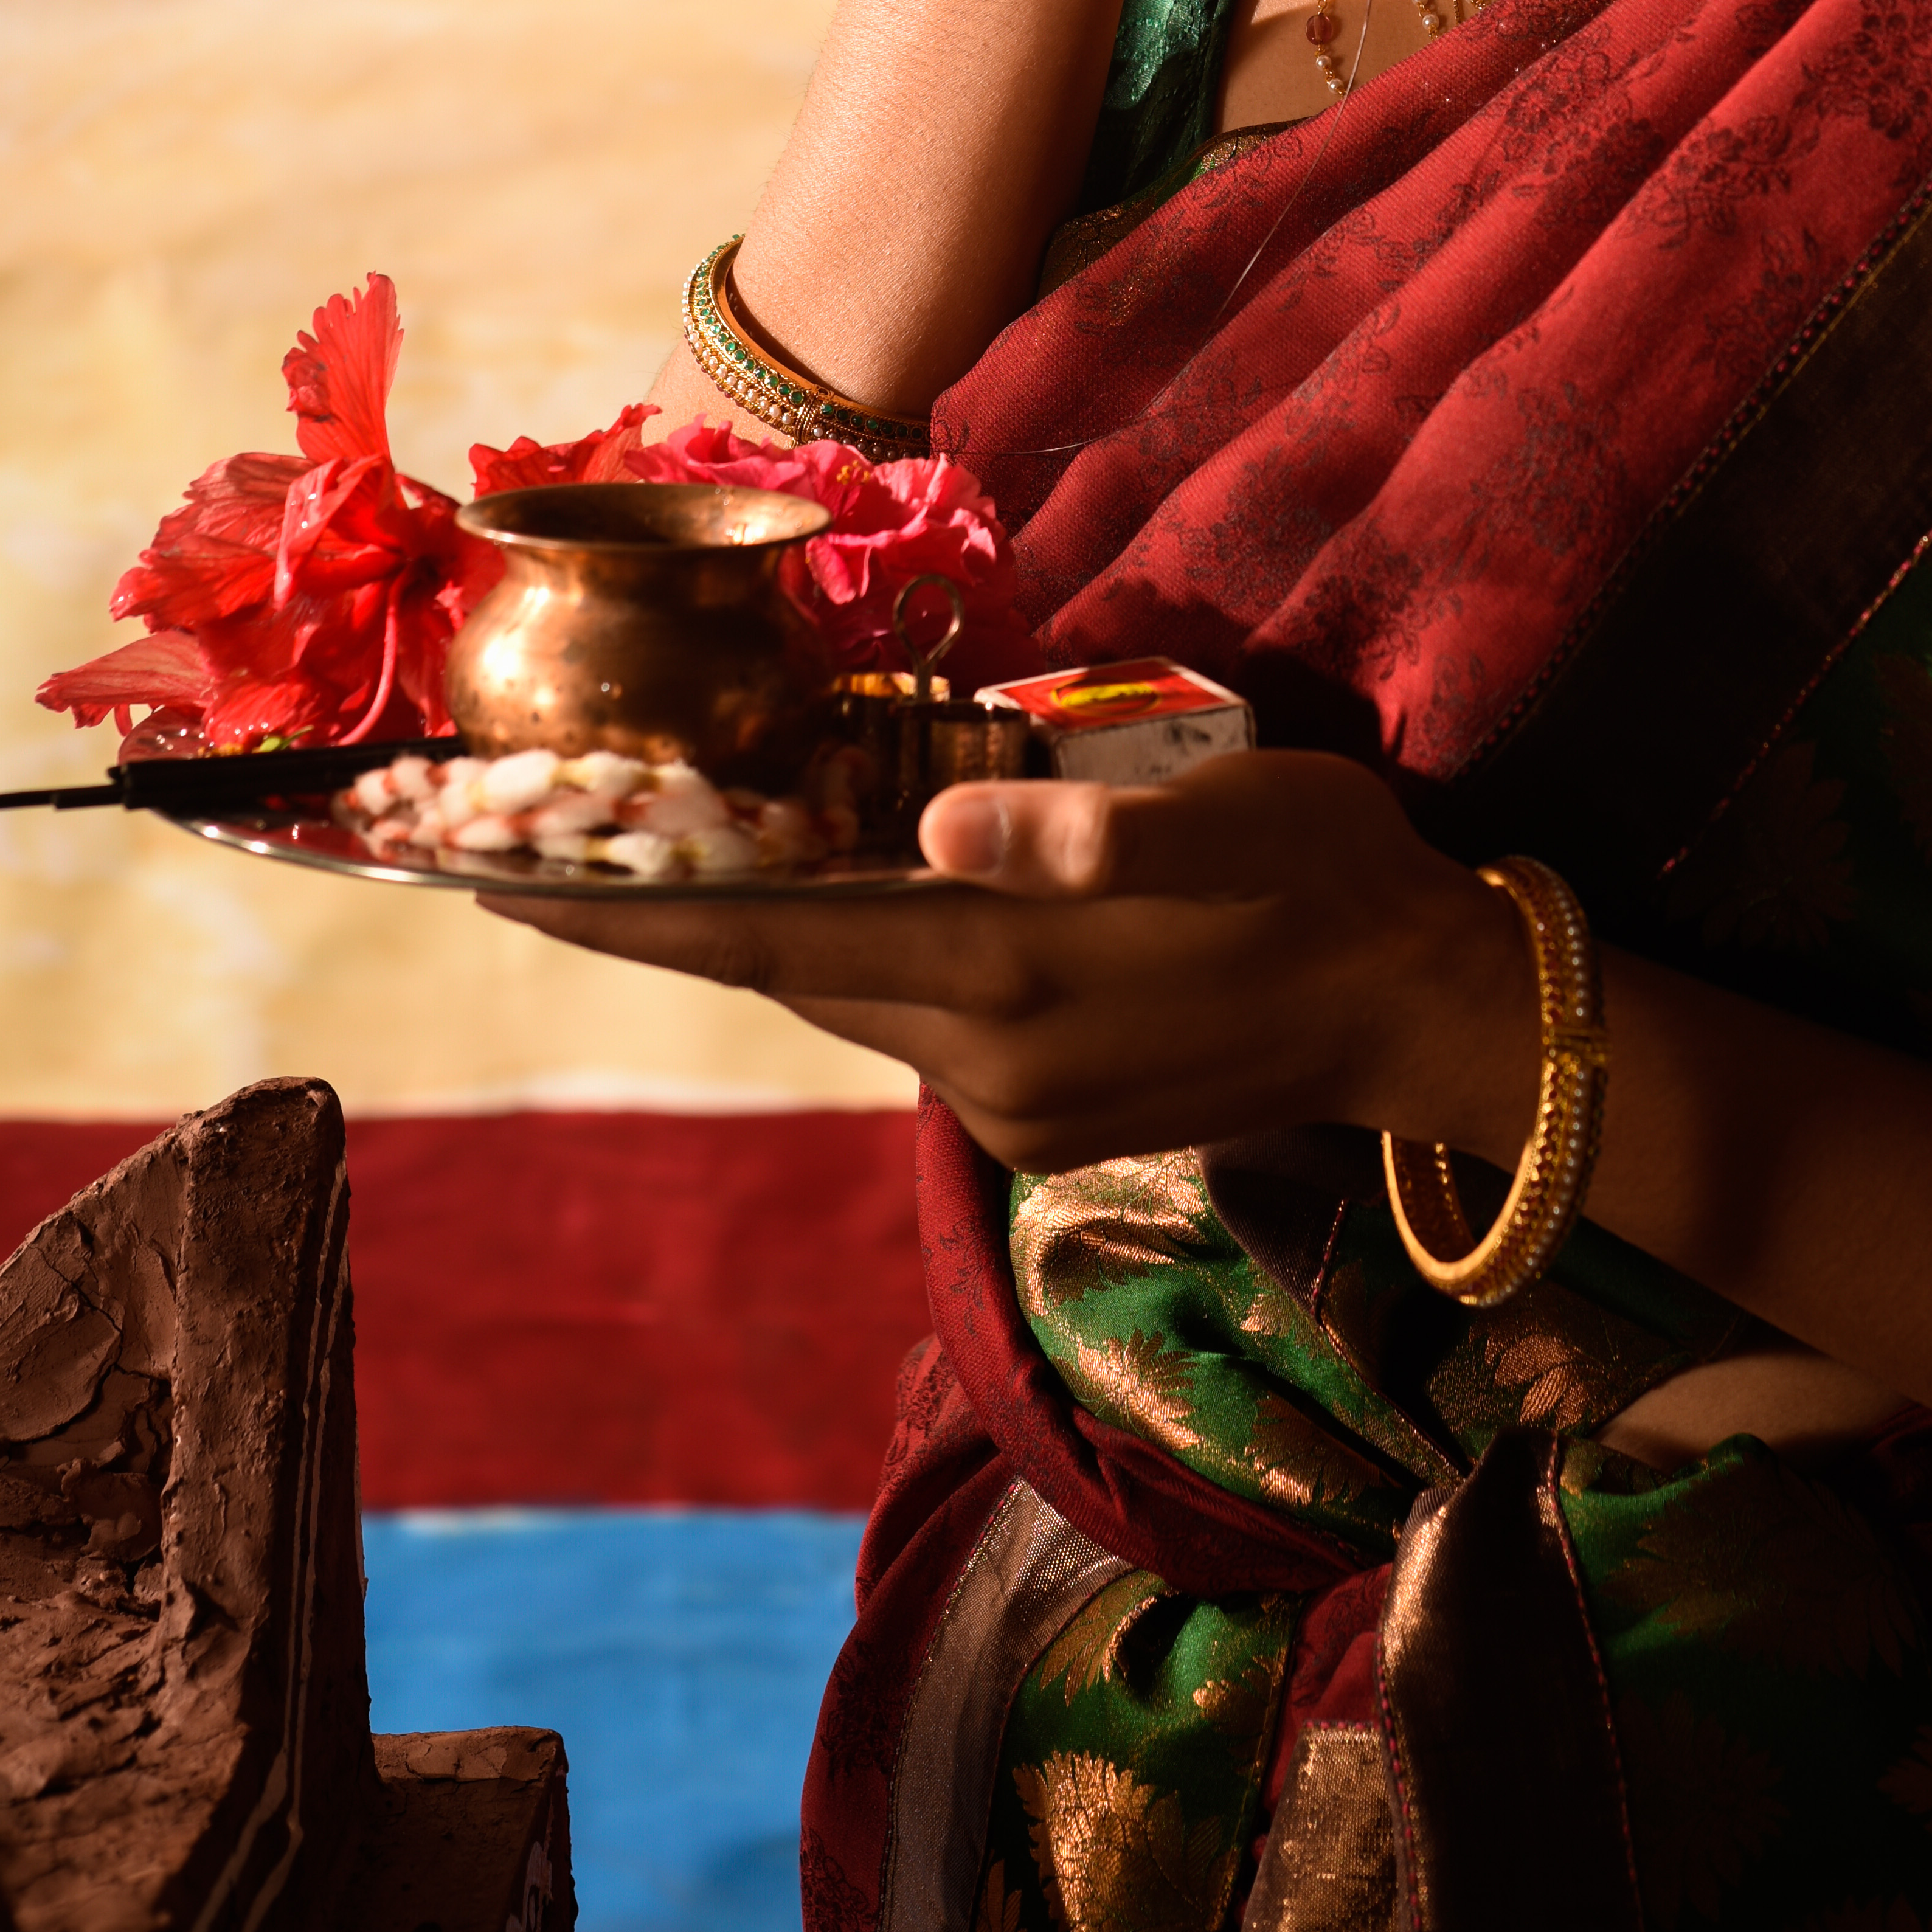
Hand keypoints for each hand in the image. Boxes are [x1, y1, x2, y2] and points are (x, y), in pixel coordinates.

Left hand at [477, 750, 1536, 1173]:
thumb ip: (1080, 832)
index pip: (777, 941)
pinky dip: (861, 964)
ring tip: (674, 863)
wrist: (1425, 1011)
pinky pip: (918, 1024)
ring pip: (853, 1000)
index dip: (638, 912)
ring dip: (772, 937)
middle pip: (792, 976)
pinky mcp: (1048, 1116)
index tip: (505, 883)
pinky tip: (843, 901)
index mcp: (1012, 979)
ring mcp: (1016, 1106)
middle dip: (676, 916)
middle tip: (559, 850)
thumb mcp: (1227, 816)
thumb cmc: (1330, 874)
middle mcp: (990, 1063)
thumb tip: (935, 827)